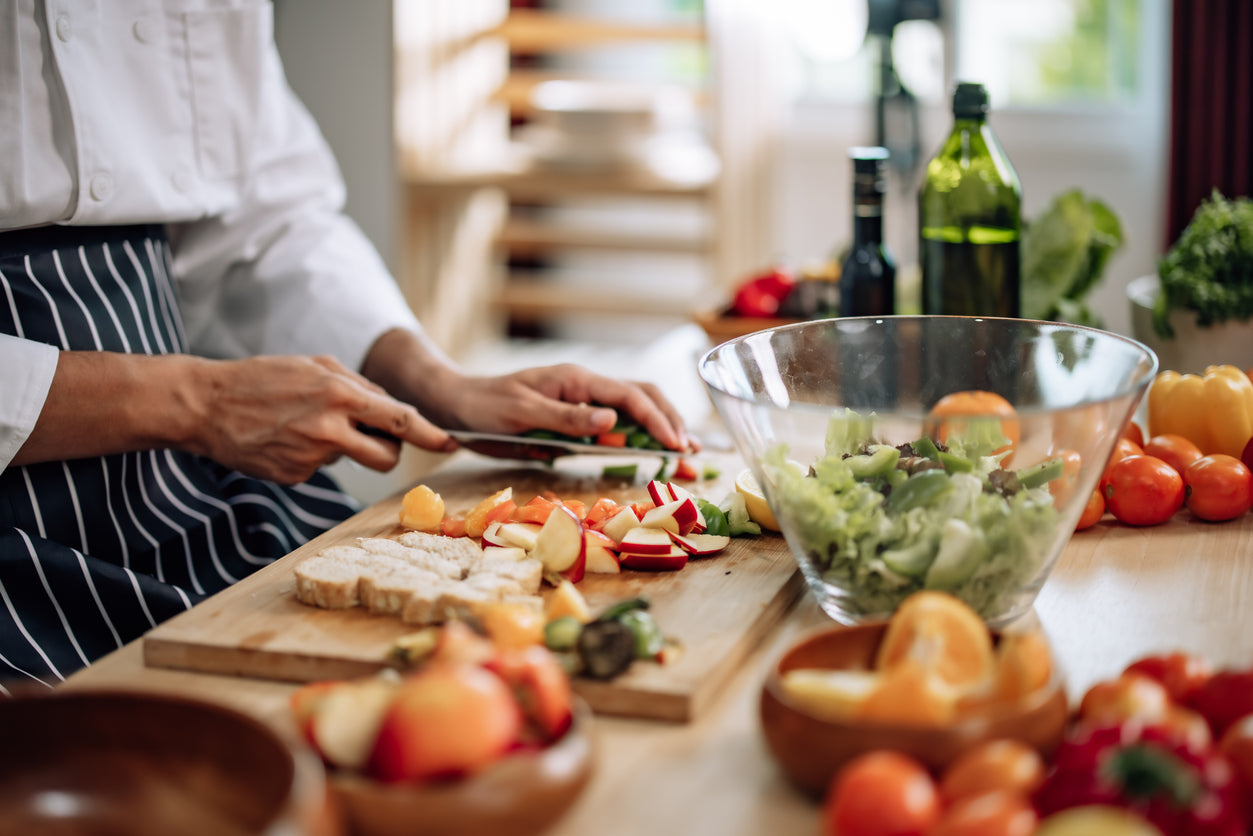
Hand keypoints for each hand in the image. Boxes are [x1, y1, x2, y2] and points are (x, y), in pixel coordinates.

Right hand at [190, 355, 454, 483]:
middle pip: (386, 456)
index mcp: (340, 396)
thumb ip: (357, 385)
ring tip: (312, 425)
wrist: (205, 405)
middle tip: (368, 433)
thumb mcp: (314, 365)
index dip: (430, 435)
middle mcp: (330, 429)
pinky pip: (319, 467)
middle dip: (387, 449)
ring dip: (346, 448)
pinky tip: (284, 437)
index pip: (400, 420)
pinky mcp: (294, 476)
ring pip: (352, 460)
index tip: (452, 444)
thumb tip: (388, 406)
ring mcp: (311, 457)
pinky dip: (310, 454)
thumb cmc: (262, 378)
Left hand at [440, 364, 696, 453]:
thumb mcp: (522, 413)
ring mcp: (581, 402)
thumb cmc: (484, 406)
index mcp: (576, 380)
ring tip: (685, 453)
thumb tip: (613, 421)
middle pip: (642, 397)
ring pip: (633, 410)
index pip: (629, 397)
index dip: (657, 421)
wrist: (457, 403)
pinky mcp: (575, 418)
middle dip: (671, 422)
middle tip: (692, 452)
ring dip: (661, 428)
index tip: (676, 445)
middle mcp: (585, 388)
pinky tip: (653, 451)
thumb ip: (568, 417)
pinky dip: (638, 437)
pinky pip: (614, 425)